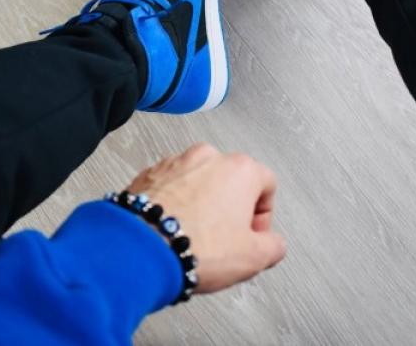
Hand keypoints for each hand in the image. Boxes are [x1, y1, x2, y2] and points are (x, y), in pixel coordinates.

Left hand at [128, 143, 285, 293]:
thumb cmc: (194, 245)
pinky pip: (172, 186)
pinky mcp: (150, 172)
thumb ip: (273, 246)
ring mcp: (177, 162)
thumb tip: (272, 244)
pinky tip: (173, 229)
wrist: (141, 248)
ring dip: (201, 203)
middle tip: (224, 238)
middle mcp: (209, 157)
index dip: (263, 215)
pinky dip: (175, 202)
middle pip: (232, 181)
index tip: (253, 234)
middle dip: (231, 208)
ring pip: (199, 181)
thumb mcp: (253, 258)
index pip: (267, 185)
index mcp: (240, 169)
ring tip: (194, 234)